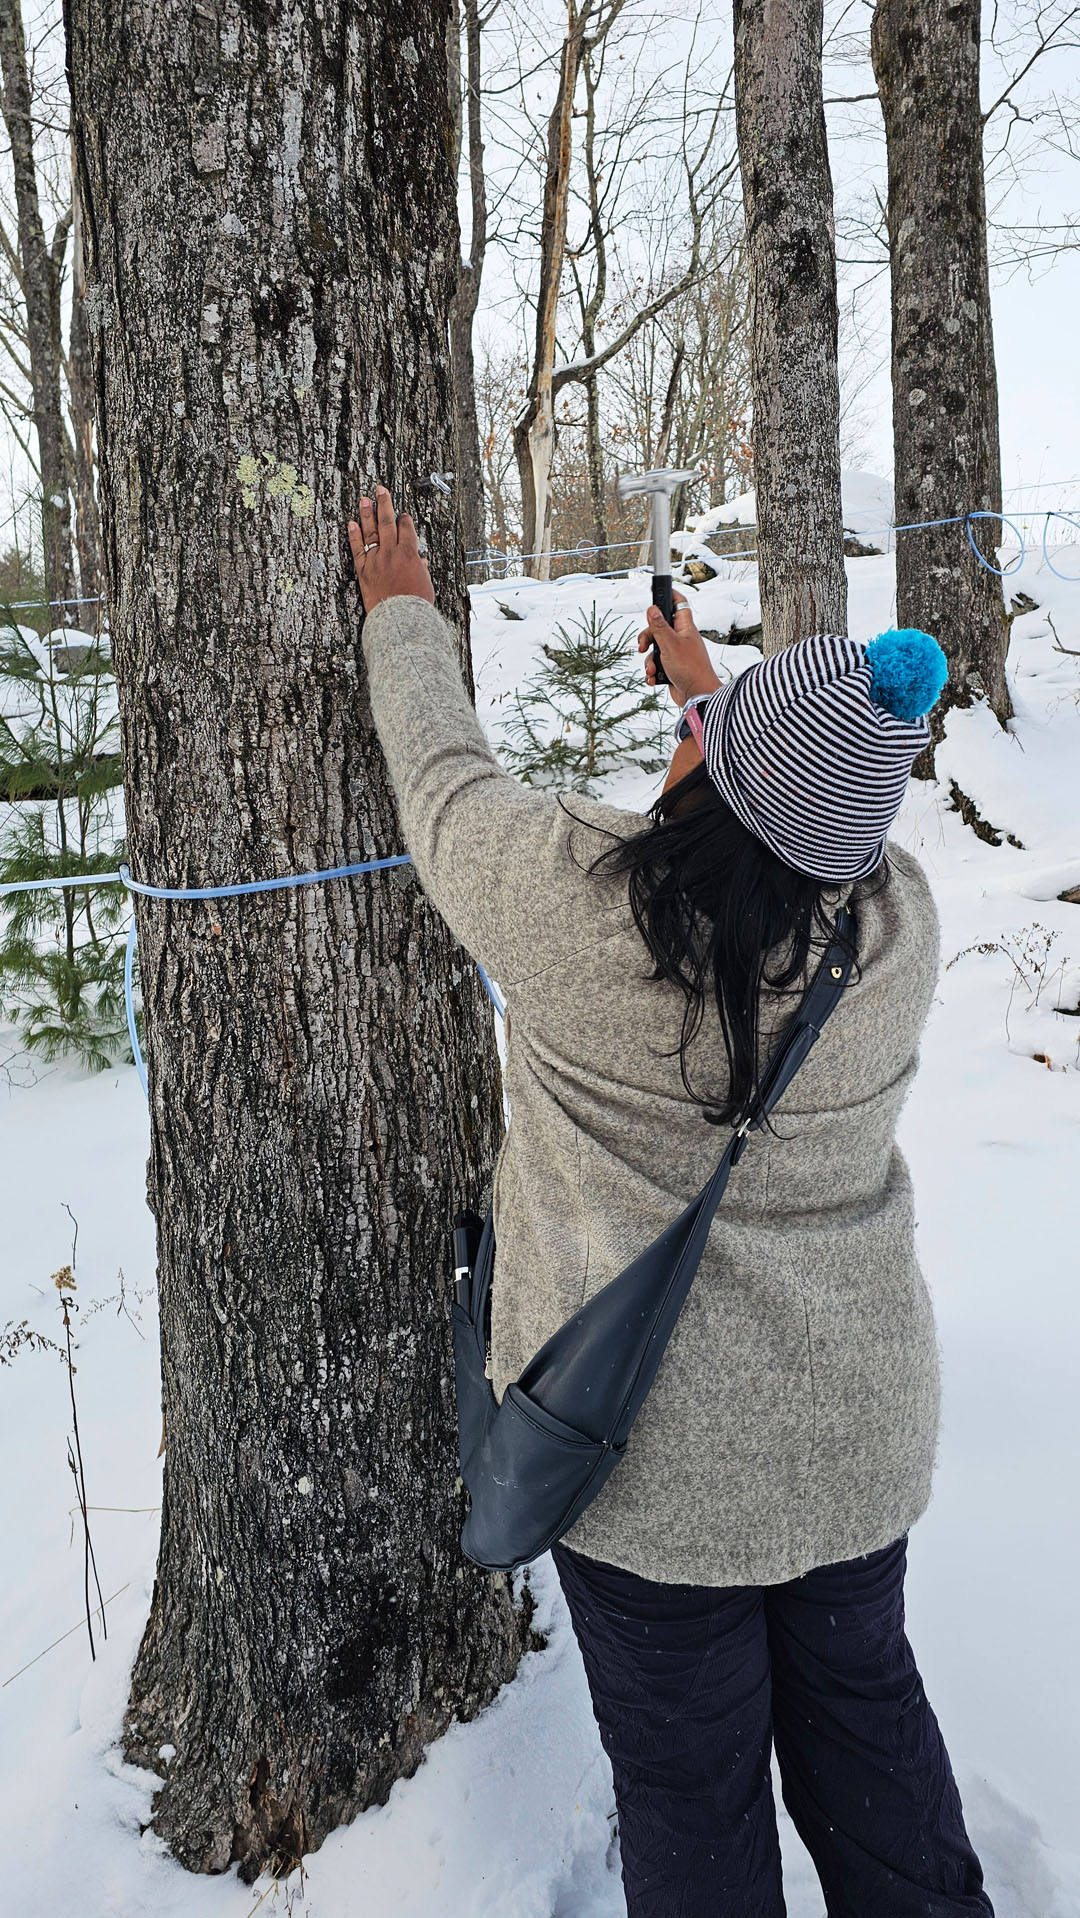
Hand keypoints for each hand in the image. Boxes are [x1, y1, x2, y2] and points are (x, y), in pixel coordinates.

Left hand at [348, 486, 435, 611]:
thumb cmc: (415, 603)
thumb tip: (421, 563)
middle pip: (387, 522)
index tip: (403, 516)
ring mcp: (376, 559)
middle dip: (385, 504)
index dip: (404, 519)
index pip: (406, 528)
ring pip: (371, 531)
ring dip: (368, 513)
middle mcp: (391, 552)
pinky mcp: (363, 570)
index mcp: (409, 553)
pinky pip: (357, 549)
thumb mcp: (424, 583)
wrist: (399, 616)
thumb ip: (421, 569)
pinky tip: (352, 523)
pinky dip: (354, 535)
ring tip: (365, 500)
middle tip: (381, 490)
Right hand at [637, 591, 721, 705]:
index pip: (678, 604)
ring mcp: (676, 654)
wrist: (697, 696)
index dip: (668, 595)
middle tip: (643, 646)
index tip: (657, 589)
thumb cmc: (690, 669)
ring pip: (655, 648)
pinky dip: (652, 672)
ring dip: (649, 660)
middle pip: (658, 628)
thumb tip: (653, 609)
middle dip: (647, 638)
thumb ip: (659, 627)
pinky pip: (656, 664)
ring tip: (652, 669)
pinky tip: (654, 679)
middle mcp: (681, 639)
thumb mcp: (670, 645)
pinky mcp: (671, 668)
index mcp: (685, 628)